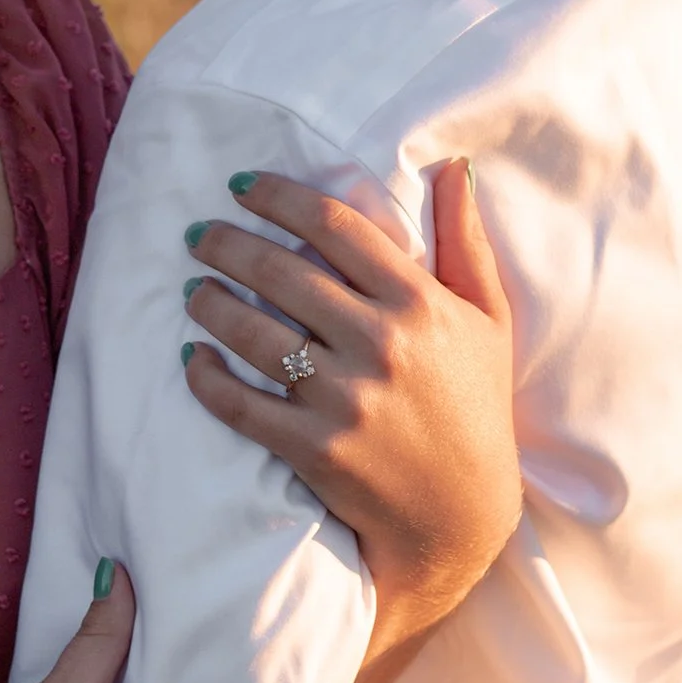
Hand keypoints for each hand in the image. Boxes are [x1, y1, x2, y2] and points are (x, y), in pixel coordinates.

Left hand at [183, 161, 521, 674]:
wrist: (461, 516)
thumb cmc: (475, 407)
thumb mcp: (488, 319)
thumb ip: (465, 241)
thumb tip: (455, 166)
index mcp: (419, 302)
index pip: (334, 226)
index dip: (278, 197)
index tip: (242, 186)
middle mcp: (380, 343)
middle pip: (280, 271)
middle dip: (227, 244)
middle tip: (198, 235)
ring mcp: (344, 399)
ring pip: (252, 332)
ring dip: (209, 303)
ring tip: (193, 290)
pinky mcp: (314, 448)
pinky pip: (240, 403)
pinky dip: (207, 377)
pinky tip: (195, 357)